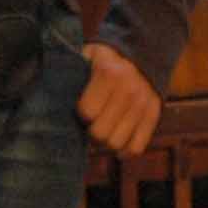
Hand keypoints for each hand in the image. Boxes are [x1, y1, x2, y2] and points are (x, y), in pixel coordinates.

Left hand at [76, 41, 162, 155]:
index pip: (86, 112)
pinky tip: (117, 143)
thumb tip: (52, 103)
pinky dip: (124, 151)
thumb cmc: (101, 63)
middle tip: (90, 125)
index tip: (81, 109)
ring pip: (116, 144)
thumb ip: (69, 77)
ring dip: (105, 143)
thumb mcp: (85, 59)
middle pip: (100, 133)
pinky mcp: (154, 115)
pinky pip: (137, 148)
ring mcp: (144, 103)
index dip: (79, 115)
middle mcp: (129, 88)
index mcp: (108, 72)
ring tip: (104, 131)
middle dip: (90, 133)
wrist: (139, 56)